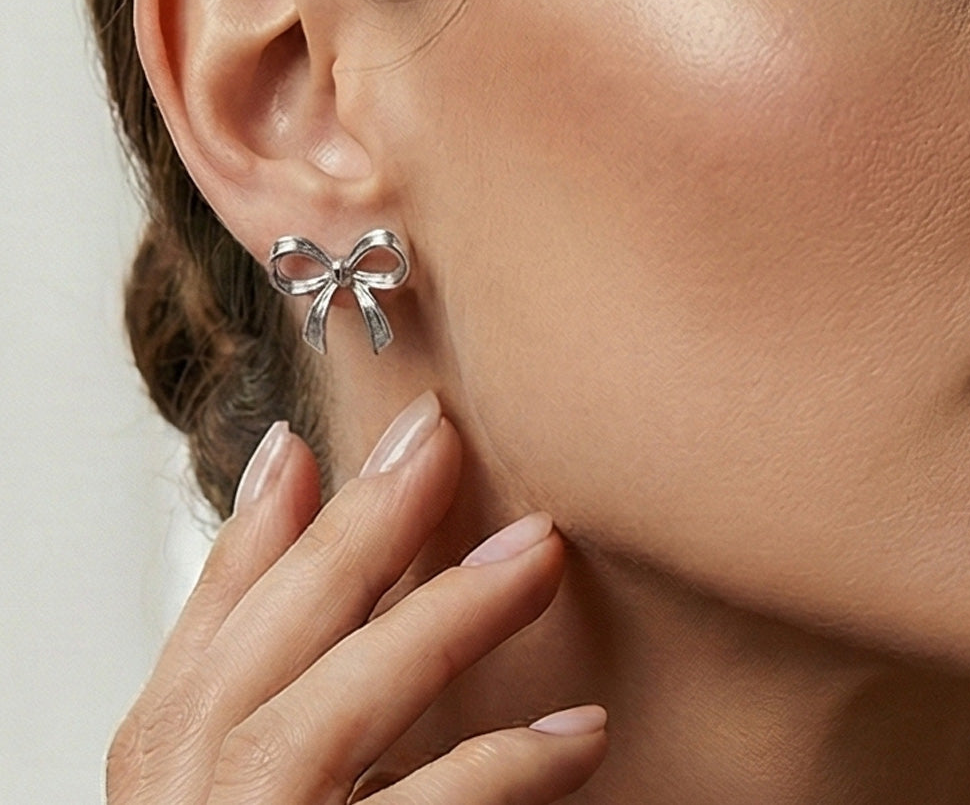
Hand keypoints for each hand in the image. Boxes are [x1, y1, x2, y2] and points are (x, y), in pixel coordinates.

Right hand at [105, 394, 607, 802]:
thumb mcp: (223, 727)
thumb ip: (248, 602)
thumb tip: (284, 457)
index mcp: (167, 743)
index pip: (233, 595)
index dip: (317, 496)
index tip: (407, 425)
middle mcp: (191, 790)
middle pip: (282, 631)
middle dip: (375, 524)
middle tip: (457, 441)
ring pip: (338, 710)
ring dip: (445, 618)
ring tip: (539, 552)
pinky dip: (501, 773)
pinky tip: (578, 733)